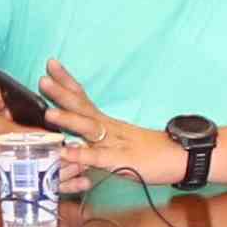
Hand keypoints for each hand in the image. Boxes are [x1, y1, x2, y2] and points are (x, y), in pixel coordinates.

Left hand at [37, 62, 184, 185]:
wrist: (184, 157)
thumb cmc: (153, 152)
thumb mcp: (121, 144)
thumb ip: (98, 143)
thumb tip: (74, 143)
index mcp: (108, 122)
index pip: (84, 97)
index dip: (66, 82)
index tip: (50, 65)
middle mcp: (110, 128)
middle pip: (83, 106)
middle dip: (61, 93)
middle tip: (42, 79)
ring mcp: (117, 143)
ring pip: (90, 128)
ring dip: (69, 120)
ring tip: (49, 113)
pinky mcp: (123, 161)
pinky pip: (100, 157)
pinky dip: (83, 154)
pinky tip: (68, 152)